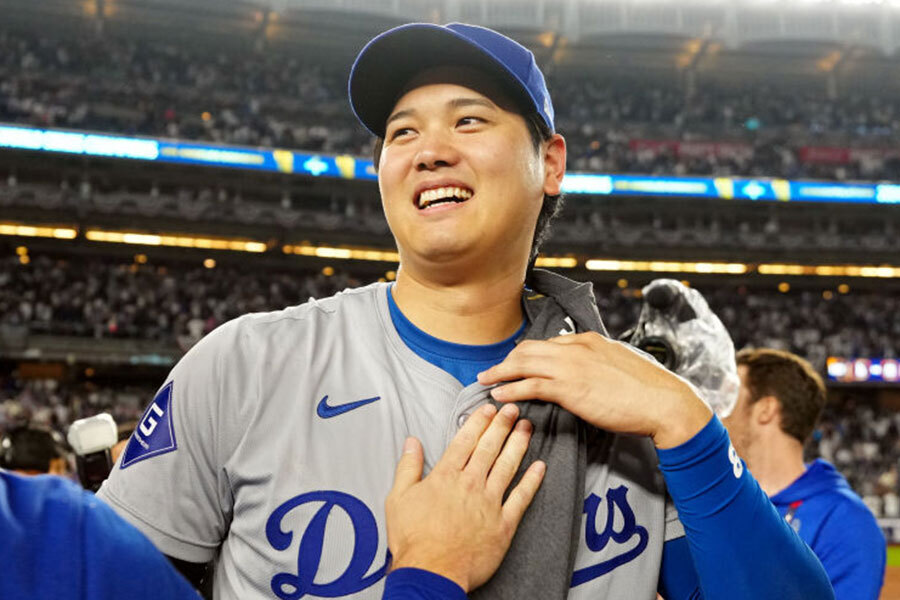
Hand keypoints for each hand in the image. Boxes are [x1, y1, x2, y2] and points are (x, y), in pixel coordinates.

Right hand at [385, 403, 545, 592]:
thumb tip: (411, 441)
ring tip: (527, 427)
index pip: (465, 440)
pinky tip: (540, 466)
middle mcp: (470, 484)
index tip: (488, 408)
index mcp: (445, 476)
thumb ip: (407, 467)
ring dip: (518, 444)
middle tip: (512, 408)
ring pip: (507, 466)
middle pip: (489, 448)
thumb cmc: (412, 538)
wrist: (431, 572)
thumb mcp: (398, 498)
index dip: (478, 421)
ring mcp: (489, 503)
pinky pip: (521, 498)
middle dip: (502, 424)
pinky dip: (532, 481)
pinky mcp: (503, 524)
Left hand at [477, 332, 711, 448]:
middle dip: (507, 361)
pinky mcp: (570, 389)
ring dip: (500, 373)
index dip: (526, 354)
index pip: (547, 343)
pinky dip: (510, 389)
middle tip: (492, 371)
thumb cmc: (648, 390)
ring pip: (524, 364)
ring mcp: (571, 367)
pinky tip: (500, 395)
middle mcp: (576, 348)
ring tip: (485, 382)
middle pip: (529, 349)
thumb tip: (588, 374)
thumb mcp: (619, 364)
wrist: (664, 402)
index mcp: (588, 340)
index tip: (514, 363)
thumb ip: (598, 364)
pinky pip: (530, 385)